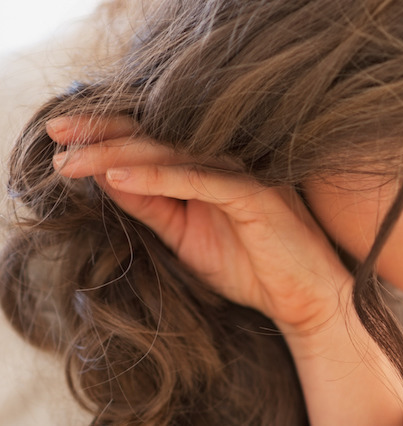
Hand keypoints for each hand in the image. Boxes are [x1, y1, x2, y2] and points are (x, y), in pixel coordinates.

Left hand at [47, 116, 350, 333]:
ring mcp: (242, 174)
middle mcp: (226, 162)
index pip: (153, 142)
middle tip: (56, 132)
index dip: (107, 135)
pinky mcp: (254, 194)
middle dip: (102, 134)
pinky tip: (118, 176)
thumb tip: (105, 174)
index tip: (61, 137)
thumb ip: (152, 204)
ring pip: (171, 153)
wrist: (305, 299)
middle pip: (156, 137)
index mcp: (209, 168)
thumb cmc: (253, 269)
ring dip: (118, 154)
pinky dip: (156, 176)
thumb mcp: (185, 236)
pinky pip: (197, 179)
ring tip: (73, 159)